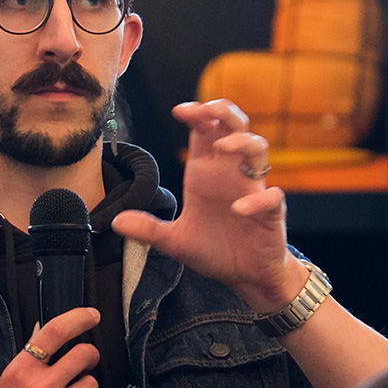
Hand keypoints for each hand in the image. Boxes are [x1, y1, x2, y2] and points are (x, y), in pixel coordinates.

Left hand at [110, 99, 304, 314]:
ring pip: (258, 149)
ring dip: (242, 143)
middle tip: (208, 110)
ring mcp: (252, 190)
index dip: (197, 114)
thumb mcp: (175, 241)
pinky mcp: (270, 212)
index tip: (179, 111)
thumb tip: (116, 221)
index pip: (205, 130)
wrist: (246, 276)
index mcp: (207, 174)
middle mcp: (231, 174)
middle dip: (224, 112)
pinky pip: (271, 197)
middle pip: (235, 127)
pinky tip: (239, 209)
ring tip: (222, 148)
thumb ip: (148, 229)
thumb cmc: (215, 250)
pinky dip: (257, 200)